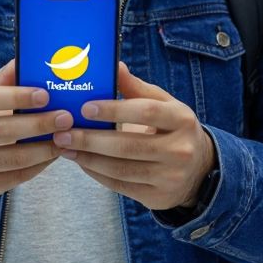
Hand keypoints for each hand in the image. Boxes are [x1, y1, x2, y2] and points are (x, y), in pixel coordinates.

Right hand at [0, 60, 71, 214]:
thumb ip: (2, 80)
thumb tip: (26, 58)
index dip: (17, 96)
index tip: (46, 94)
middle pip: (4, 129)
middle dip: (40, 123)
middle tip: (67, 117)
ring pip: (14, 158)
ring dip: (45, 148)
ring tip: (67, 137)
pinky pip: (16, 177)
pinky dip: (39, 166)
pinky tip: (53, 155)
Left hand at [54, 62, 216, 210]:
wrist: (198, 169)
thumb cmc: (172, 129)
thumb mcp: (164, 104)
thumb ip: (137, 88)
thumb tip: (115, 65)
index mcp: (182, 119)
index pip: (146, 112)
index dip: (114, 110)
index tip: (85, 108)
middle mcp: (179, 150)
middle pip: (129, 145)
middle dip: (90, 139)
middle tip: (63, 133)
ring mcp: (170, 177)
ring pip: (121, 169)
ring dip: (88, 158)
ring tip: (65, 148)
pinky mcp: (158, 197)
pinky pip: (120, 186)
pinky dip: (97, 174)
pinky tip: (82, 163)